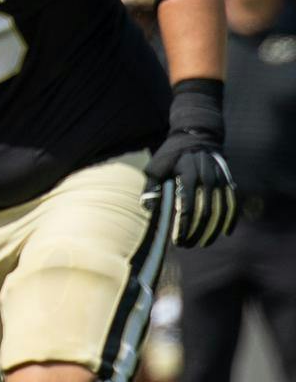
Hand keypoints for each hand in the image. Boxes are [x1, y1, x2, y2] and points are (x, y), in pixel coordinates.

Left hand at [144, 81, 236, 247]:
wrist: (196, 136)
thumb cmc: (170, 155)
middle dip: (197, 232)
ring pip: (221, 210)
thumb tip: (148, 208)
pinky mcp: (229, 180)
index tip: (177, 240)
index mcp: (187, 174)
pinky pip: (234, 202)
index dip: (183, 225)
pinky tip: (226, 233)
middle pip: (206, 211)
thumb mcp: (155, 167)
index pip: (187, 205)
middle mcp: (207, 177)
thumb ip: (151, 187)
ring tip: (203, 243)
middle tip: (187, 245)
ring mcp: (221, 179)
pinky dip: (231, 219)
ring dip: (213, 230)